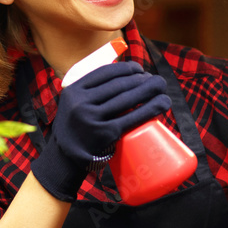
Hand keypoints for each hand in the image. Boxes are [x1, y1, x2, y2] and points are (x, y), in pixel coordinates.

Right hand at [31, 61, 170, 201]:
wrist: (65, 159)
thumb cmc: (76, 127)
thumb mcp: (72, 103)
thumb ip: (86, 89)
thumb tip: (113, 69)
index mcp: (73, 90)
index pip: (104, 72)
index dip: (126, 68)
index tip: (139, 69)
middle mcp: (80, 103)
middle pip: (119, 85)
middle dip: (142, 79)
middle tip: (157, 81)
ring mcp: (92, 119)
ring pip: (127, 99)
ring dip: (150, 90)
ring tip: (162, 88)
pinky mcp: (105, 134)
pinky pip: (131, 118)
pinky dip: (150, 109)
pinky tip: (162, 104)